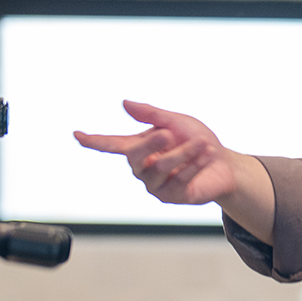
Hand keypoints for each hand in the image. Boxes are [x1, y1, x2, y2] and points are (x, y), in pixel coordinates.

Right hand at [73, 100, 246, 205]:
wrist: (224, 164)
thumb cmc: (198, 140)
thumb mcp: (177, 122)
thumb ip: (152, 115)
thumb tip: (124, 103)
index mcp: (140, 147)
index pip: (111, 144)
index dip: (94, 141)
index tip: (77, 134)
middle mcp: (143, 168)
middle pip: (135, 157)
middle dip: (152, 143)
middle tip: (169, 133)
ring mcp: (155, 185)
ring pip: (159, 168)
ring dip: (183, 153)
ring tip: (202, 143)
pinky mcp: (171, 197)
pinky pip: (178, 180)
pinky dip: (194, 166)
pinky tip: (207, 156)